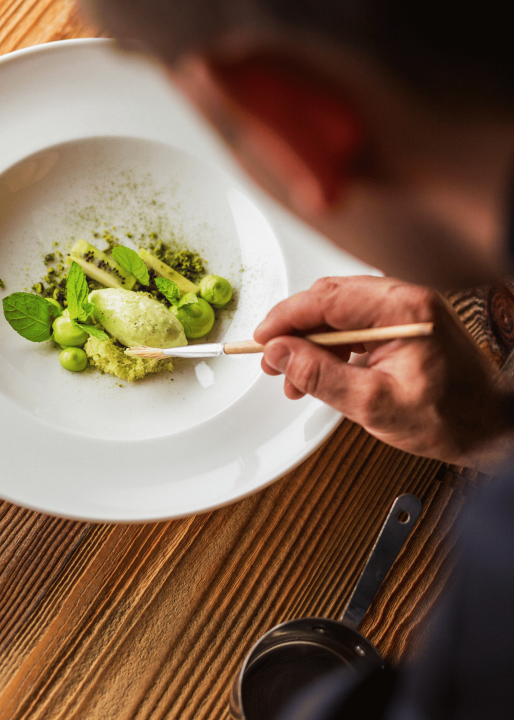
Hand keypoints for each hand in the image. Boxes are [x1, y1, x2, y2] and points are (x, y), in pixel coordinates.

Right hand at [254, 276, 513, 469]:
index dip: (286, 317)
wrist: (489, 426)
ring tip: (295, 377)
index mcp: (403, 311)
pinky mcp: (399, 322)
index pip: (328, 299)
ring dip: (309, 342)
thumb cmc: (450, 417)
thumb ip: (321, 377)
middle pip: (329, 300)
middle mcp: (404, 300)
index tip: (262, 339)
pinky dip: (329, 346)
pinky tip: (318, 371)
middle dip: (294, 331)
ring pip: (336, 312)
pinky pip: (352, 324)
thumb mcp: (374, 404)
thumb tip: (280, 355)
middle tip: (272, 360)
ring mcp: (403, 309)